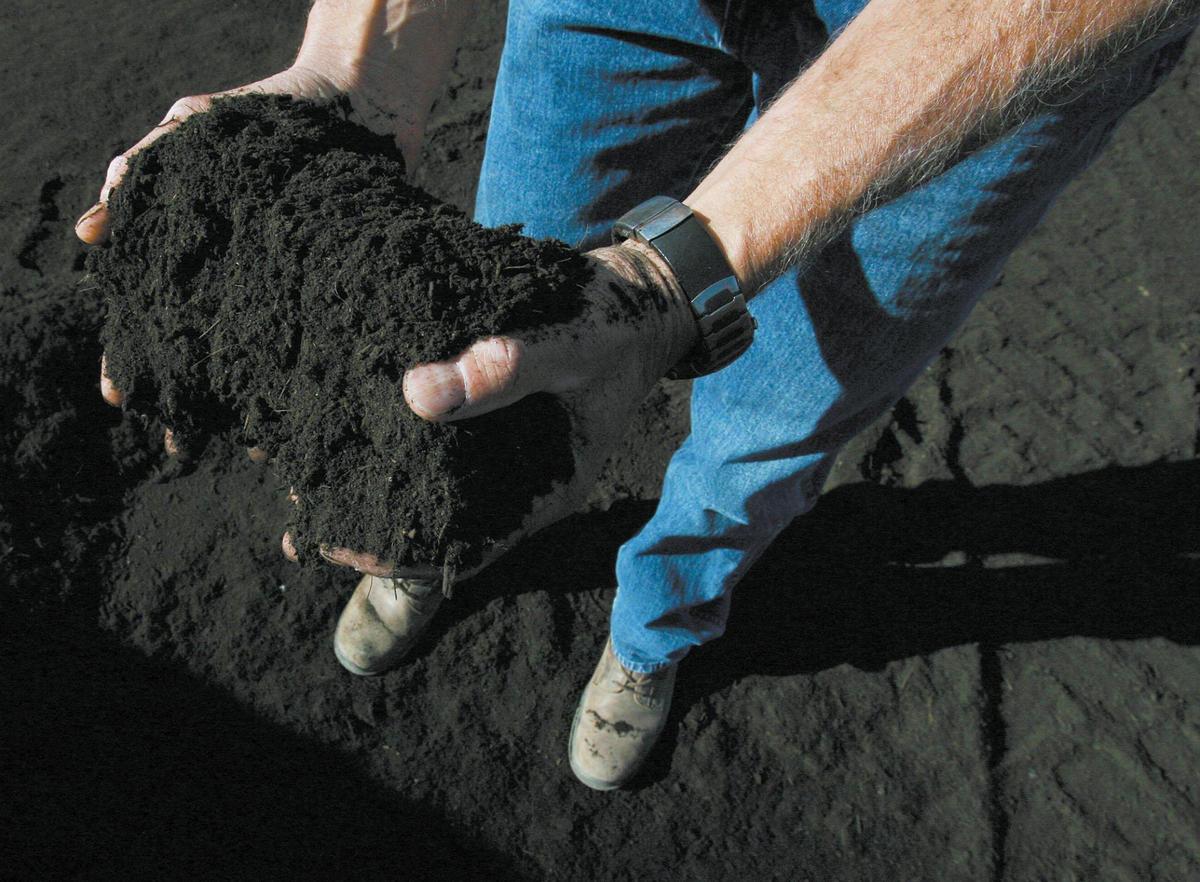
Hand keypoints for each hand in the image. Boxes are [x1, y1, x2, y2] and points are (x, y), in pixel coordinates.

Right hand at [82, 0, 462, 452]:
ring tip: (246, 445)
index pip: (150, 310)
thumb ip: (146, 169)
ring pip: (263, 359)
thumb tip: (89, 232)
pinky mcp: (341, 290)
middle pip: (202, 349)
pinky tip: (310, 416)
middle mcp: (242, 277)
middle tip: (179, 443)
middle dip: (188, 399)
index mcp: (198, 245)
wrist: (359, 98)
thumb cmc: (270, 110)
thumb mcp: (199, 130)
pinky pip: (324, 346)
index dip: (132, 353)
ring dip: (250, 404)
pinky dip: (314, 381)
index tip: (122, 396)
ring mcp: (292, 288)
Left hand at [283, 240, 698, 582]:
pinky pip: (432, 421)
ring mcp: (500, 441)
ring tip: (300, 466)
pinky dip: (388, 420)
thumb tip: (416, 393)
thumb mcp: (574, 346)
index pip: (466, 545)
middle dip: (370, 516)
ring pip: (427, 471)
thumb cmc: (619, 327)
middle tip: (301, 516)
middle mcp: (517, 475)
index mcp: (545, 490)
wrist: (641, 293)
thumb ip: (508, 369)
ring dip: (371, 468)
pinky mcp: (485, 402)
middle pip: (435, 515)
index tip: (340, 543)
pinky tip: (340, 403)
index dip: (401, 553)